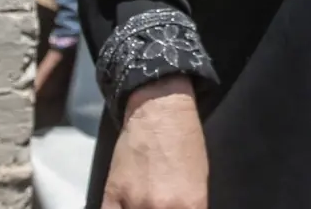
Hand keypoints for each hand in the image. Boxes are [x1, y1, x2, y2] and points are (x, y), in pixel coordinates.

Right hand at [102, 76, 206, 208]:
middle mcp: (163, 208)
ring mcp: (135, 203)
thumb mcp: (199, 181)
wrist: (161, 112)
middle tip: (154, 202)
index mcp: (191, 205)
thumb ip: (188, 208)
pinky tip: (122, 205)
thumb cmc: (186, 141)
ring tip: (140, 201)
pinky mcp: (111, 194)